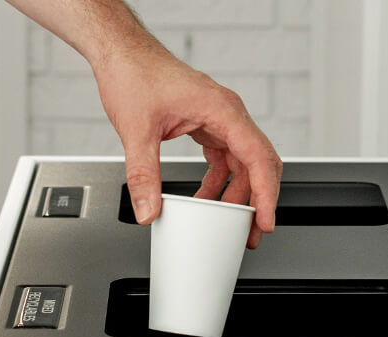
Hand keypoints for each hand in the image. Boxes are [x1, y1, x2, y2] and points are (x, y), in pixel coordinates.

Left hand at [92, 46, 281, 248]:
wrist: (121, 52)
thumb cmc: (134, 74)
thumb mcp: (136, 130)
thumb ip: (143, 175)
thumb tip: (148, 210)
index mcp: (221, 110)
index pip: (258, 156)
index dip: (266, 193)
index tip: (265, 220)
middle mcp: (227, 113)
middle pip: (259, 163)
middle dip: (259, 200)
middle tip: (253, 232)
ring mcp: (219, 119)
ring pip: (243, 163)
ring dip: (239, 195)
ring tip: (230, 224)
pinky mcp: (206, 124)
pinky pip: (224, 159)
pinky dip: (219, 183)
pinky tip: (206, 199)